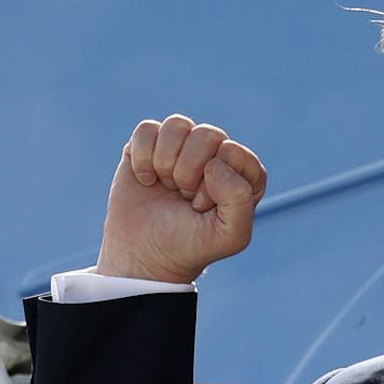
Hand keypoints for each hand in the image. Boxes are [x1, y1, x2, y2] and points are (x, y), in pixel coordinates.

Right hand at [96, 115, 267, 284]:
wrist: (143, 258)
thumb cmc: (189, 247)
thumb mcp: (230, 235)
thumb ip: (240, 199)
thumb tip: (213, 163)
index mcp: (242, 173)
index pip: (234, 152)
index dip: (216, 182)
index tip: (202, 207)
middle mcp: (214, 154)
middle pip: (207, 134)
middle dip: (189, 172)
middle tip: (183, 198)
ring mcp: (181, 147)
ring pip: (177, 125)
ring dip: (166, 162)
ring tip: (166, 187)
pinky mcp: (149, 146)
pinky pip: (147, 129)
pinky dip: (142, 158)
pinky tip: (146, 180)